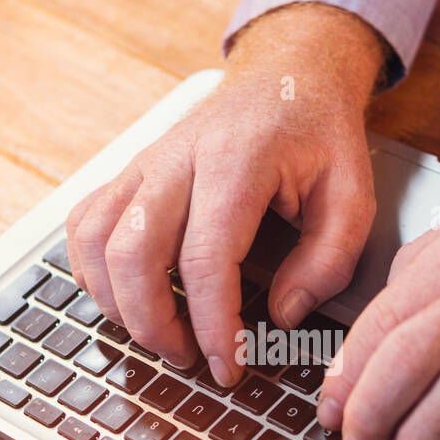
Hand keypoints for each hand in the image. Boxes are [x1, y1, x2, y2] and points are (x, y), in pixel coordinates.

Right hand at [64, 3, 384, 382]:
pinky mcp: (129, 172)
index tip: (229, 366)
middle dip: (154, 324)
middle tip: (190, 359)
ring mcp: (145, 164)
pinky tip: (127, 297)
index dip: (212, 325)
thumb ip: (329, 260)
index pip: (206, 259)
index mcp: (237, 163)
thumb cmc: (319, 135)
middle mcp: (178, 160)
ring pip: (97, 242)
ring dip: (118, 304)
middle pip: (132, 255)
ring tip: (161, 335)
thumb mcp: (354, 195)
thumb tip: (283, 316)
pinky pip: (85, 225)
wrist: (287, 73)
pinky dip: (93, 271)